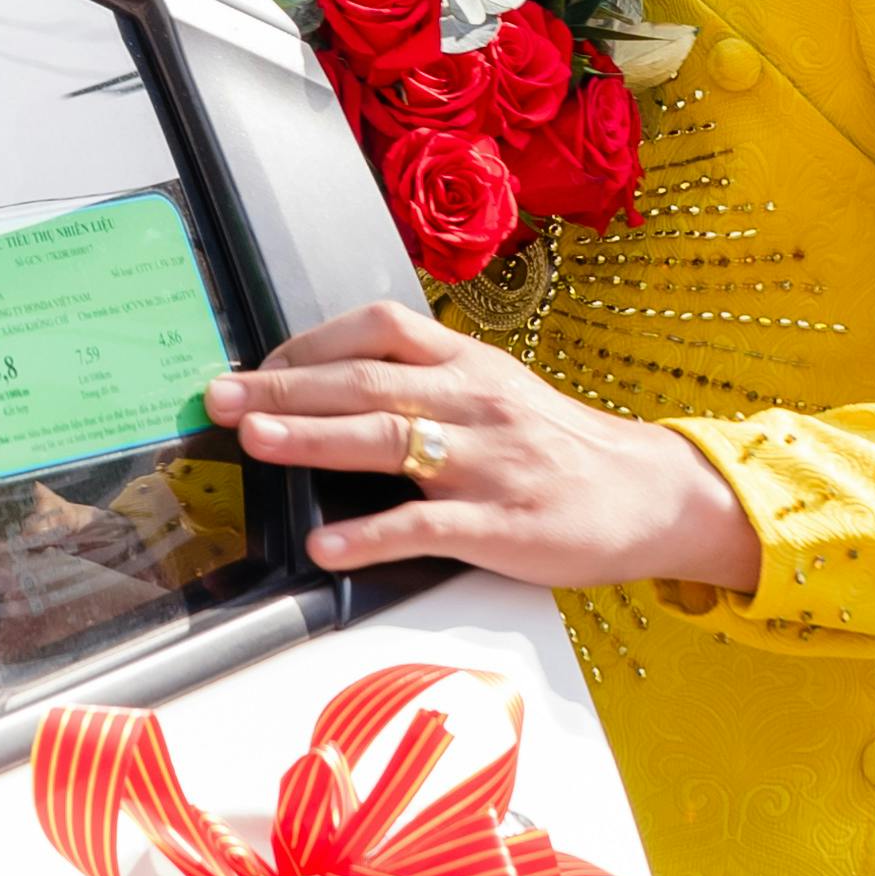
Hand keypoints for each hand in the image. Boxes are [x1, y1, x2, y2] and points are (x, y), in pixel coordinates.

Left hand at [212, 301, 765, 596]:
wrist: (652, 495)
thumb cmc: (563, 448)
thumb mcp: (499, 394)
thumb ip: (430, 385)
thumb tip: (338, 387)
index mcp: (470, 365)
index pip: (380, 329)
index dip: (310, 344)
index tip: (257, 365)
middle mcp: (476, 402)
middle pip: (367, 381)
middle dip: (284, 388)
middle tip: (221, 397)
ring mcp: (490, 462)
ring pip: (390, 439)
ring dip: (314, 440)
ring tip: (256, 443)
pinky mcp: (504, 524)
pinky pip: (427, 526)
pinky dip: (370, 536)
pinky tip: (326, 546)